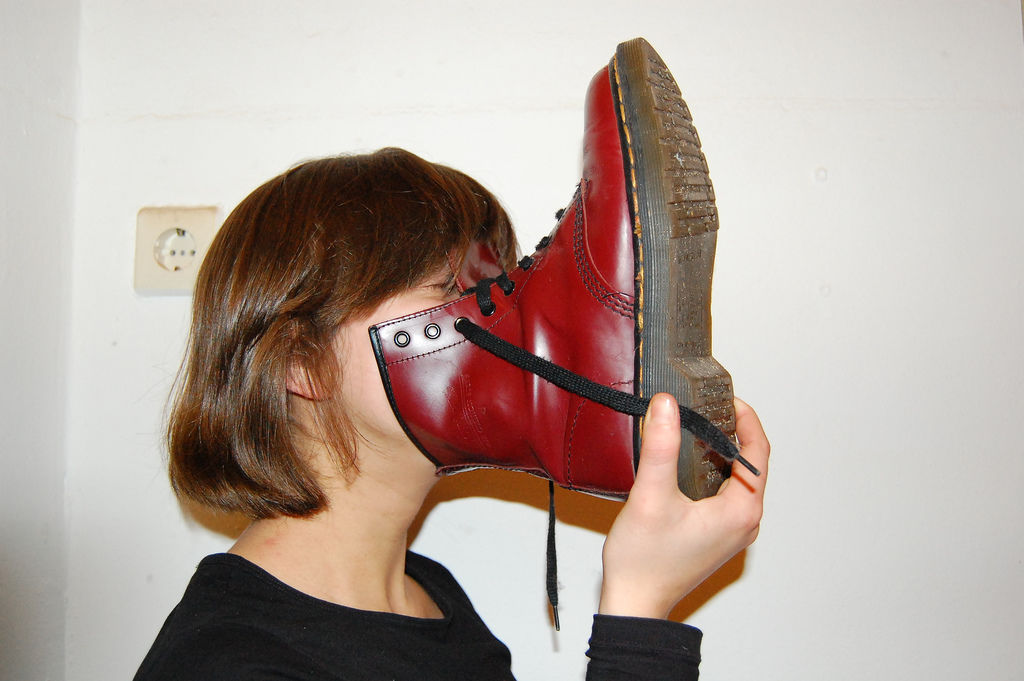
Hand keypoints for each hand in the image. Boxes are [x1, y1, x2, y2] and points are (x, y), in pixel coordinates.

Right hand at [598, 394, 769, 618]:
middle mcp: (744, 522)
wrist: (634, 603)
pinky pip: (724, 493)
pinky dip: (710, 471)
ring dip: (719, 451)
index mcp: (741, 511)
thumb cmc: (645, 562)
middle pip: (750, 463)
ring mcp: (731, 530)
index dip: (745, 418)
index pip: (758, 451)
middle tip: (705, 407)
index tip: (726, 397)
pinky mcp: (715, 534)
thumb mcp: (651, 496)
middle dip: (730, 430)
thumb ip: (662, 447)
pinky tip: (685, 464)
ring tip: (693, 429)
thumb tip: (668, 406)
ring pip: (736, 478)